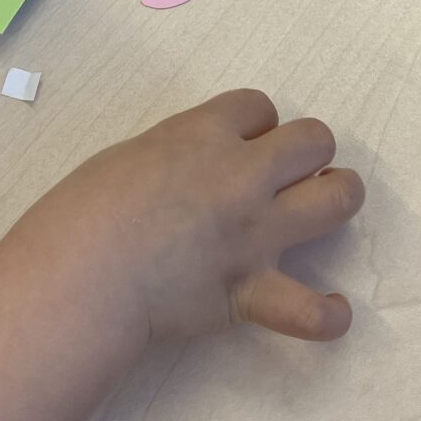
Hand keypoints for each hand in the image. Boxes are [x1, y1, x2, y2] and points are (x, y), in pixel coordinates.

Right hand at [4, 88, 363, 345]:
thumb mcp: (129, 155)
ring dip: (338, 197)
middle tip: (287, 172)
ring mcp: (255, 234)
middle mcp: (243, 176)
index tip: (240, 142)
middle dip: (308, 150)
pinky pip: (311, 311)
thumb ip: (175, 154)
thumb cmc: (83, 210)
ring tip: (325, 206)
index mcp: (205, 134)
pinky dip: (328, 314)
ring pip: (337, 200)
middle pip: (313, 139)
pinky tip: (333, 308)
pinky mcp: (251, 291)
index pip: (259, 106)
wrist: (82, 276)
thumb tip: (192, 169)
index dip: (254, 123)